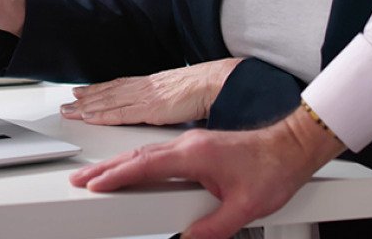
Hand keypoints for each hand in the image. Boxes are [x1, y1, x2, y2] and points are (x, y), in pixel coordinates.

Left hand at [60, 59, 240, 125]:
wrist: (213, 83)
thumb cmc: (202, 89)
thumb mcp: (177, 94)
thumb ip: (164, 101)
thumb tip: (162, 106)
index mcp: (149, 84)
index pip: (117, 86)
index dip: (97, 90)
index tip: (82, 92)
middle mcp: (142, 88)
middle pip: (107, 93)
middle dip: (85, 99)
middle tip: (66, 104)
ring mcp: (144, 97)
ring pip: (108, 102)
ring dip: (86, 107)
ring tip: (69, 110)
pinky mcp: (148, 109)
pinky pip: (120, 113)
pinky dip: (102, 115)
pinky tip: (89, 118)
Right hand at [69, 110, 345, 238]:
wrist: (291, 147)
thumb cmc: (273, 170)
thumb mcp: (246, 208)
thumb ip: (215, 228)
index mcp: (193, 155)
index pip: (144, 166)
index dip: (116, 176)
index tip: (94, 185)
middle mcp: (187, 145)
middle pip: (136, 156)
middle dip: (105, 169)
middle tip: (80, 181)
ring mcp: (190, 144)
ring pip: (144, 154)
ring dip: (118, 165)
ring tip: (97, 178)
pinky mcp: (196, 147)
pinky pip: (157, 154)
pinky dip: (136, 163)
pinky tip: (131, 171)